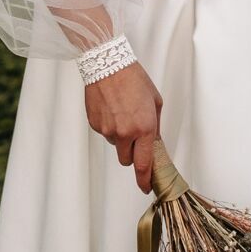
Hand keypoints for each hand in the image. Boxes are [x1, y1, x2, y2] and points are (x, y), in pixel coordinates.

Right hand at [84, 61, 162, 192]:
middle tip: (134, 137)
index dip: (145, 180)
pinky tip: (112, 109)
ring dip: (120, 137)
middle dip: (131, 153)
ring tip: (122, 113)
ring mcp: (108, 130)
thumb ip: (155, 126)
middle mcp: (125, 133)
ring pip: (115, 145)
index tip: (146, 187)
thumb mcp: (154, 101)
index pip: (144, 164)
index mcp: (144, 128)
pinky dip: (109, 126)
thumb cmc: (133, 79)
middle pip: (127, 160)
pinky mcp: (95, 125)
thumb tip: (154, 143)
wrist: (107, 64)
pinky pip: (105, 133)